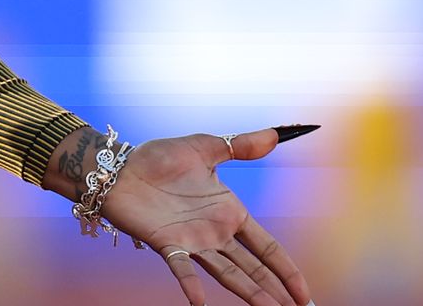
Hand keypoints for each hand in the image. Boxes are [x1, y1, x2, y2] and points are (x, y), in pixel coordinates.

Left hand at [98, 127, 314, 305]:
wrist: (117, 165)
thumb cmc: (158, 157)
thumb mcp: (204, 147)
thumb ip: (239, 146)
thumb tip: (274, 134)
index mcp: (229, 213)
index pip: (267, 247)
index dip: (287, 270)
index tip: (305, 295)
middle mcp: (215, 233)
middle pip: (253, 268)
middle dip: (275, 290)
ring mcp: (192, 242)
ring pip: (228, 273)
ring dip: (249, 293)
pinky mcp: (166, 244)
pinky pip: (181, 268)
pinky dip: (190, 285)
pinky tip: (199, 302)